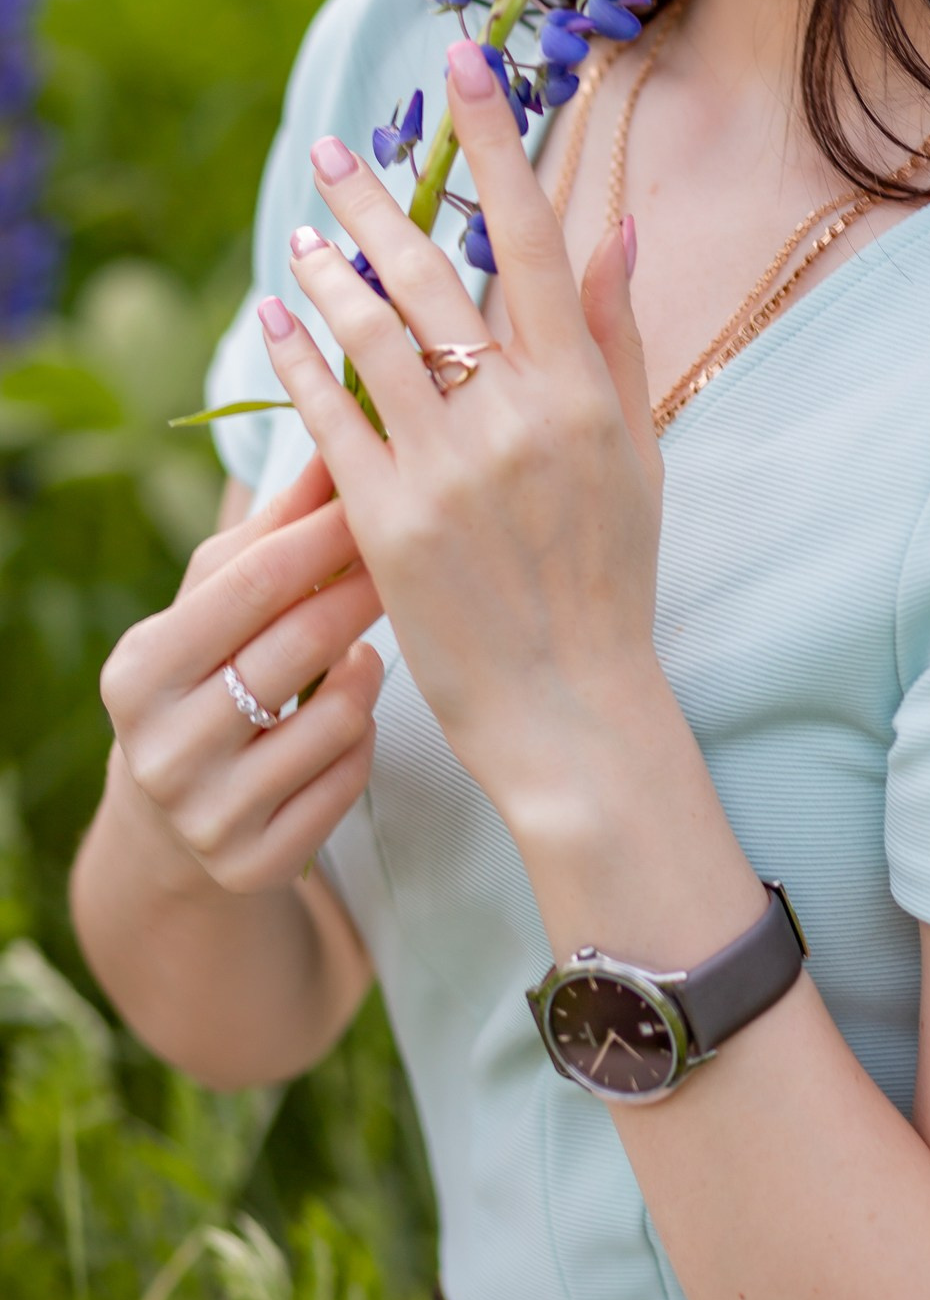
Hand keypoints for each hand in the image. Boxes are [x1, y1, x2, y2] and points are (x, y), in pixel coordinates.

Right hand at [99, 454, 385, 892]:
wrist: (174, 813)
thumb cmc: (211, 669)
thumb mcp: (220, 602)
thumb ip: (278, 527)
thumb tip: (337, 435)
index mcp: (140, 669)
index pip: (251, 584)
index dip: (326, 534)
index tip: (385, 490)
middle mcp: (160, 749)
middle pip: (297, 646)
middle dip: (364, 592)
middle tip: (418, 554)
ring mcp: (205, 815)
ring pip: (334, 719)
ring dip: (367, 674)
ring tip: (367, 651)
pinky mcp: (252, 863)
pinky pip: (347, 781)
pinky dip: (362, 741)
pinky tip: (351, 719)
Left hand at [253, 39, 665, 811]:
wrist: (573, 706)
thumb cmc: (612, 575)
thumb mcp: (637, 449)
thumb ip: (617, 335)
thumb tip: (617, 225)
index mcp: (582, 390)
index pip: (535, 237)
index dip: (495, 141)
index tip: (465, 61)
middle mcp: (515, 415)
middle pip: (432, 275)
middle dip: (375, 200)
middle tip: (329, 150)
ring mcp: (445, 468)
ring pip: (370, 336)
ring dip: (327, 269)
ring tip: (301, 231)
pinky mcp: (385, 522)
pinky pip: (326, 417)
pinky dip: (294, 357)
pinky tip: (272, 316)